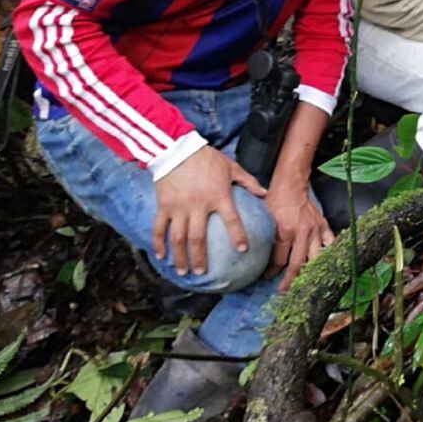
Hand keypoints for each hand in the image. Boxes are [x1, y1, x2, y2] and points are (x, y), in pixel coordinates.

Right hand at [152, 146, 266, 275]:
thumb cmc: (207, 159)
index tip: (242, 249)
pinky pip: (159, 228)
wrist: (177, 148)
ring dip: (179, 257)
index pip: (231, 219)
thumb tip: (264, 193)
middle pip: (197, 238)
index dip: (237, 235)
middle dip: (199, 258)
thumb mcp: (231, 167)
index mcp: (218, 196)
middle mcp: (198, 205)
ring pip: (177, 238)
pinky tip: (160, 256)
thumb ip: (248, 181)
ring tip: (183, 272)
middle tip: (202, 273)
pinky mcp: (163, 205)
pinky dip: (158, 243)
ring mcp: (178, 207)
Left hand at [264, 182, 335, 291]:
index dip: (272, 271)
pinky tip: (326, 263)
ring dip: (310, 271)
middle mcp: (302, 232)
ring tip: (305, 282)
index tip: (267, 278)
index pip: (280, 259)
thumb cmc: (276, 201)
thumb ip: (268, 238)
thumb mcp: (266, 219)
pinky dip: (328, 254)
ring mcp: (315, 230)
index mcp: (286, 231)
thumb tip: (262, 256)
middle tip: (284, 291)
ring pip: (316, 257)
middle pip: (298, 263)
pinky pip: (330, 243)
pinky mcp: (323, 226)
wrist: (292, 185)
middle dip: (291, 280)